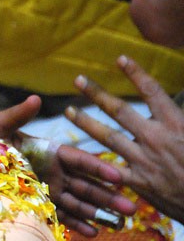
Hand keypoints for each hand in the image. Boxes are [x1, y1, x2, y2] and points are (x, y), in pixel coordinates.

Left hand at [0, 96, 135, 236]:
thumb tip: (35, 98)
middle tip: (132, 207)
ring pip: (78, 201)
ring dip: (99, 212)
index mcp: (47, 150)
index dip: (98, 168)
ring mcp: (46, 188)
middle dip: (108, 195)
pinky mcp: (37, 203)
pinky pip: (60, 215)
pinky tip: (95, 232)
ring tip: (122, 222)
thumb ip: (18, 115)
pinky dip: (76, 223)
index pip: (78, 160)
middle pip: (85, 184)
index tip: (119, 176)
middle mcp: (52, 171)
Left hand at [65, 55, 183, 223]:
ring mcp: (144, 160)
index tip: (121, 59)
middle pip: (120, 110)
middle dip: (97, 94)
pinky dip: (88, 162)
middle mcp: (156, 138)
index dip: (136, 74)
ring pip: (107, 136)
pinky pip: (107, 169)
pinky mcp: (138, 181)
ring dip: (85, 122)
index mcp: (176, 124)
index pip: (152, 92)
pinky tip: (70, 154)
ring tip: (68, 111)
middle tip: (78, 80)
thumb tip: (180, 98)